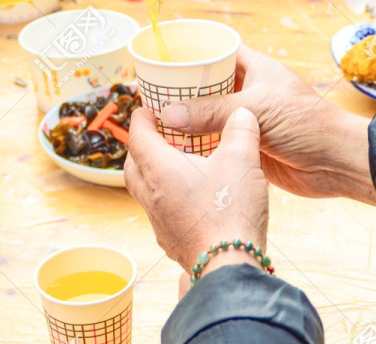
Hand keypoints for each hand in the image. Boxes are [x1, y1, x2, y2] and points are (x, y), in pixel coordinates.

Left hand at [124, 107, 268, 274]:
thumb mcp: (242, 159)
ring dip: (152, 175)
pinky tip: (189, 199)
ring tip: (176, 166)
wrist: (228, 266)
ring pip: (144, 190)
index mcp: (158, 169)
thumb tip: (242, 113)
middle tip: (159, 136)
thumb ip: (240, 129)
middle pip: (133, 164)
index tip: (147, 109)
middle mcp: (150, 195)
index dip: (141, 118)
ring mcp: (158, 221)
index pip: (138, 135)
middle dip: (142, 147)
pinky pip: (159, 212)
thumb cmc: (229, 210)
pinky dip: (166, 199)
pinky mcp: (170, 240)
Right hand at [158, 45, 375, 205]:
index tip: (166, 58)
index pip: (220, 51)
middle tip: (153, 93)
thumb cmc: (307, 125)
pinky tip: (176, 146)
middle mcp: (251, 92)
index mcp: (257, 70)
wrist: (337, 164)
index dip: (194, 52)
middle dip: (184, 89)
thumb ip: (211, 112)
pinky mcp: (249, 146)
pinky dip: (200, 143)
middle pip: (209, 85)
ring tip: (157, 119)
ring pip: (211, 115)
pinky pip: (218, 141)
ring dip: (189, 119)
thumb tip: (169, 113)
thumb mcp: (257, 110)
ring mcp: (250, 119)